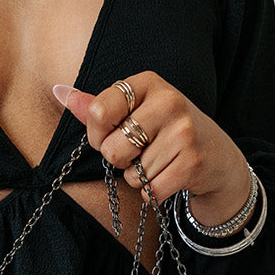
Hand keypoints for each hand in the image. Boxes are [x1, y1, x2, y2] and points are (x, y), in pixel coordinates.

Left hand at [53, 71, 251, 228]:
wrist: (217, 156)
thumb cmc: (164, 132)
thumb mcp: (134, 111)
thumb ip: (96, 106)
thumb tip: (58, 92)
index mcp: (148, 82)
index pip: (98, 112)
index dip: (97, 135)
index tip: (112, 135)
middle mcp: (169, 101)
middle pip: (112, 148)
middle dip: (120, 160)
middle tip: (141, 152)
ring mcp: (184, 132)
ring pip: (132, 173)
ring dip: (139, 177)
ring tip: (160, 162)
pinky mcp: (193, 162)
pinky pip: (150, 190)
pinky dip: (153, 192)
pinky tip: (169, 176)